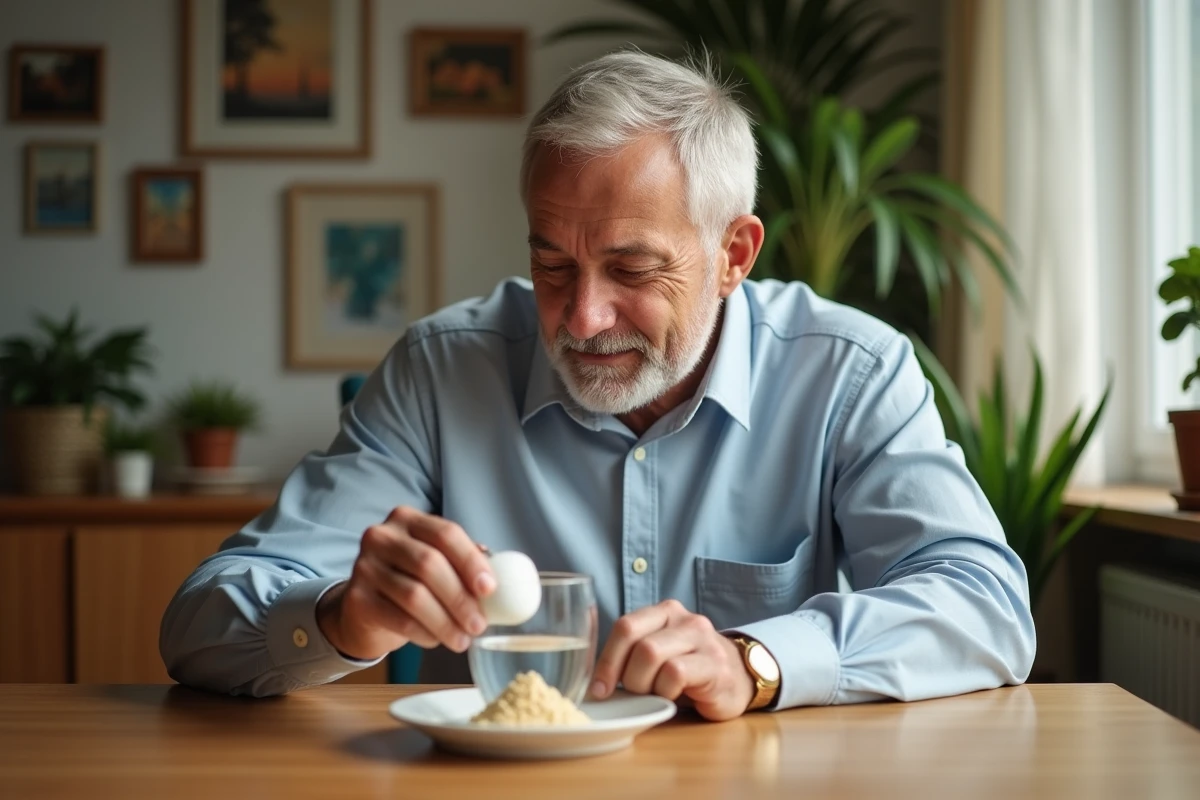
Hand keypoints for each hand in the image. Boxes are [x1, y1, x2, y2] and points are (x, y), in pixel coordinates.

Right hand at [315, 506, 494, 660]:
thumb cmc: (408, 581)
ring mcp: (364, 566)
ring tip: (462, 640)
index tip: (489, 589)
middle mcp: (382, 536)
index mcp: (408, 519)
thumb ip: (462, 563)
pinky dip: (424, 634)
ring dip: (445, 622)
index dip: (471, 561)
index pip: (445, 533)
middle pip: (430, 564)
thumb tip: (496, 579)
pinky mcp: (356, 598)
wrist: (363, 609)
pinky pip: (399, 619)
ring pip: (414, 595)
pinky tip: (436, 641)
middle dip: (460, 598)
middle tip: (479, 624)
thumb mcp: (434, 563)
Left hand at [589, 599, 754, 721]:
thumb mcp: (661, 652)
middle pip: (637, 643)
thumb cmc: (691, 669)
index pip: (625, 627)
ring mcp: (702, 638)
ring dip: (646, 685)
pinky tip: (675, 696)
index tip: (598, 689)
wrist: (741, 677)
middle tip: (634, 694)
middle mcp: (683, 619)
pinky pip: (675, 673)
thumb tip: (594, 680)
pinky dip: (666, 691)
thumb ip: (633, 653)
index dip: (606, 661)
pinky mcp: (715, 664)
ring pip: (652, 655)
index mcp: (664, 612)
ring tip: (657, 694)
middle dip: (626, 677)